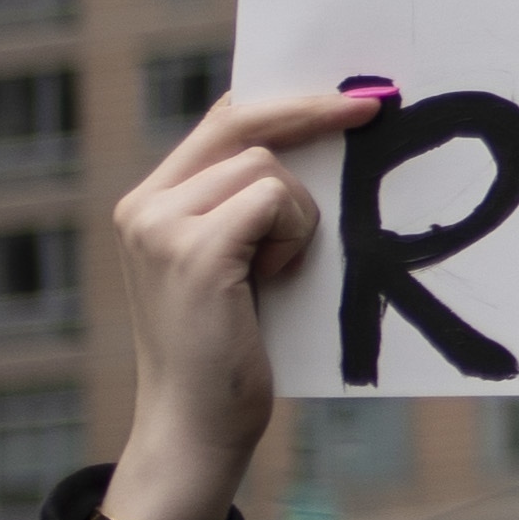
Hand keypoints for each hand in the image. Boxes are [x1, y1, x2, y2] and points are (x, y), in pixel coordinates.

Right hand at [105, 89, 363, 519]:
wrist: (197, 424)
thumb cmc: (231, 350)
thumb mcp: (234, 264)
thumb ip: (246, 208)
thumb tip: (319, 145)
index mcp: (150, 203)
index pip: (221, 121)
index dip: (285, 100)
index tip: (348, 95)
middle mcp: (144, 205)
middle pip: (240, 120)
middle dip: (312, 110)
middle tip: (374, 106)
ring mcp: (160, 224)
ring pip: (267, 165)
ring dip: (297, 214)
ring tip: (271, 271)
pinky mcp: (192, 249)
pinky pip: (273, 200)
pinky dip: (292, 234)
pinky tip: (270, 279)